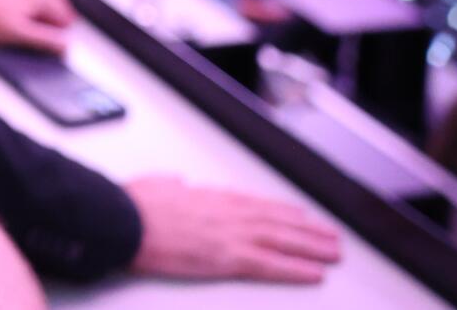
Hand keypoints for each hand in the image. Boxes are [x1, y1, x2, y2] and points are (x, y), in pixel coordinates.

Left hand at [0, 0, 74, 54]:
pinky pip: (31, 6)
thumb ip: (45, 40)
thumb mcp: (20, 35)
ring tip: (37, 39)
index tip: (59, 49)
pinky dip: (32, 18)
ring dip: (44, 23)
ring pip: (43, 8)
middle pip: (55, 10)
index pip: (64, 17)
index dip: (62, 34)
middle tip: (52, 45)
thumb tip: (65, 45)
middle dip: (55, 26)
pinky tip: (24, 30)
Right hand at [126, 175, 341, 282]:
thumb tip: (177, 182)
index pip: (256, 204)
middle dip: (308, 230)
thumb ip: (170, 184)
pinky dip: (295, 268)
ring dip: (312, 247)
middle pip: (277, 221)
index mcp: (209, 197)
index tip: (301, 215)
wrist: (122, 220)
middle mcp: (227, 212)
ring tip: (334, 253)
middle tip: (332, 237)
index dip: (282, 211)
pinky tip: (314, 273)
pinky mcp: (227, 257)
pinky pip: (270, 264)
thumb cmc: (132, 206)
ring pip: (282, 240)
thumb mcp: (154, 185)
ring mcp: (230, 234)